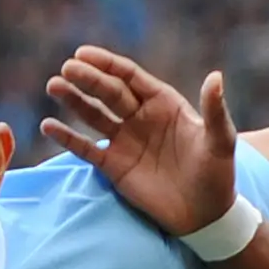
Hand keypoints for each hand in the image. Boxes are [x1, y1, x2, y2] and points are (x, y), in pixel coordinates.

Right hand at [40, 48, 235, 237]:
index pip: (130, 77)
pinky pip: (86, 148)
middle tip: (65, 69)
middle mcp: (140, 117)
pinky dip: (67, 138)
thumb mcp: (220, 140)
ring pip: (93, 115)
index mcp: (163, 103)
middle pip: (108, 92)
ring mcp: (125, 141)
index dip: (107, 64)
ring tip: (53, 85)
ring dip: (73, 101)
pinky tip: (48, 125)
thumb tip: (215, 77)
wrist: (205, 214)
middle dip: (87, 79)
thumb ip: (214, 110)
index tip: (83, 54)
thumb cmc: (217, 174)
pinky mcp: (114, 166)